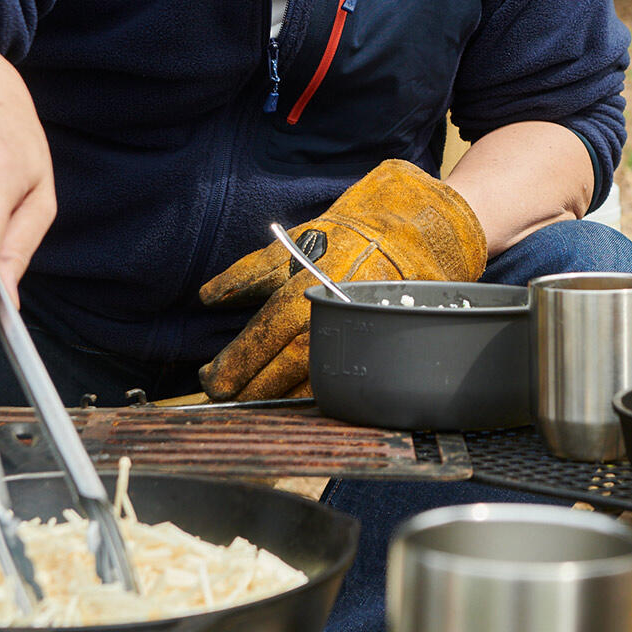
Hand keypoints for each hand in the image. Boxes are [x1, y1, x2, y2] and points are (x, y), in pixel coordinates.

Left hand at [197, 159, 487, 400]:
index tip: (210, 378)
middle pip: (286, 366)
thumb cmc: (353, 231)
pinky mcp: (382, 342)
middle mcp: (336, 314)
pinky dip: (315, 392)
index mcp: (312, 285)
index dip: (236, 362)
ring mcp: (363, 331)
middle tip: (221, 399)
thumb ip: (250, 273)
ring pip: (315, 378)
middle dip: (252, 388)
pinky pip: (345, 376)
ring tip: (249, 404)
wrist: (422, 227)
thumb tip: (209, 297)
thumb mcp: (296, 241)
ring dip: (278, 397)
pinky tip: (293, 398)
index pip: (265, 336)